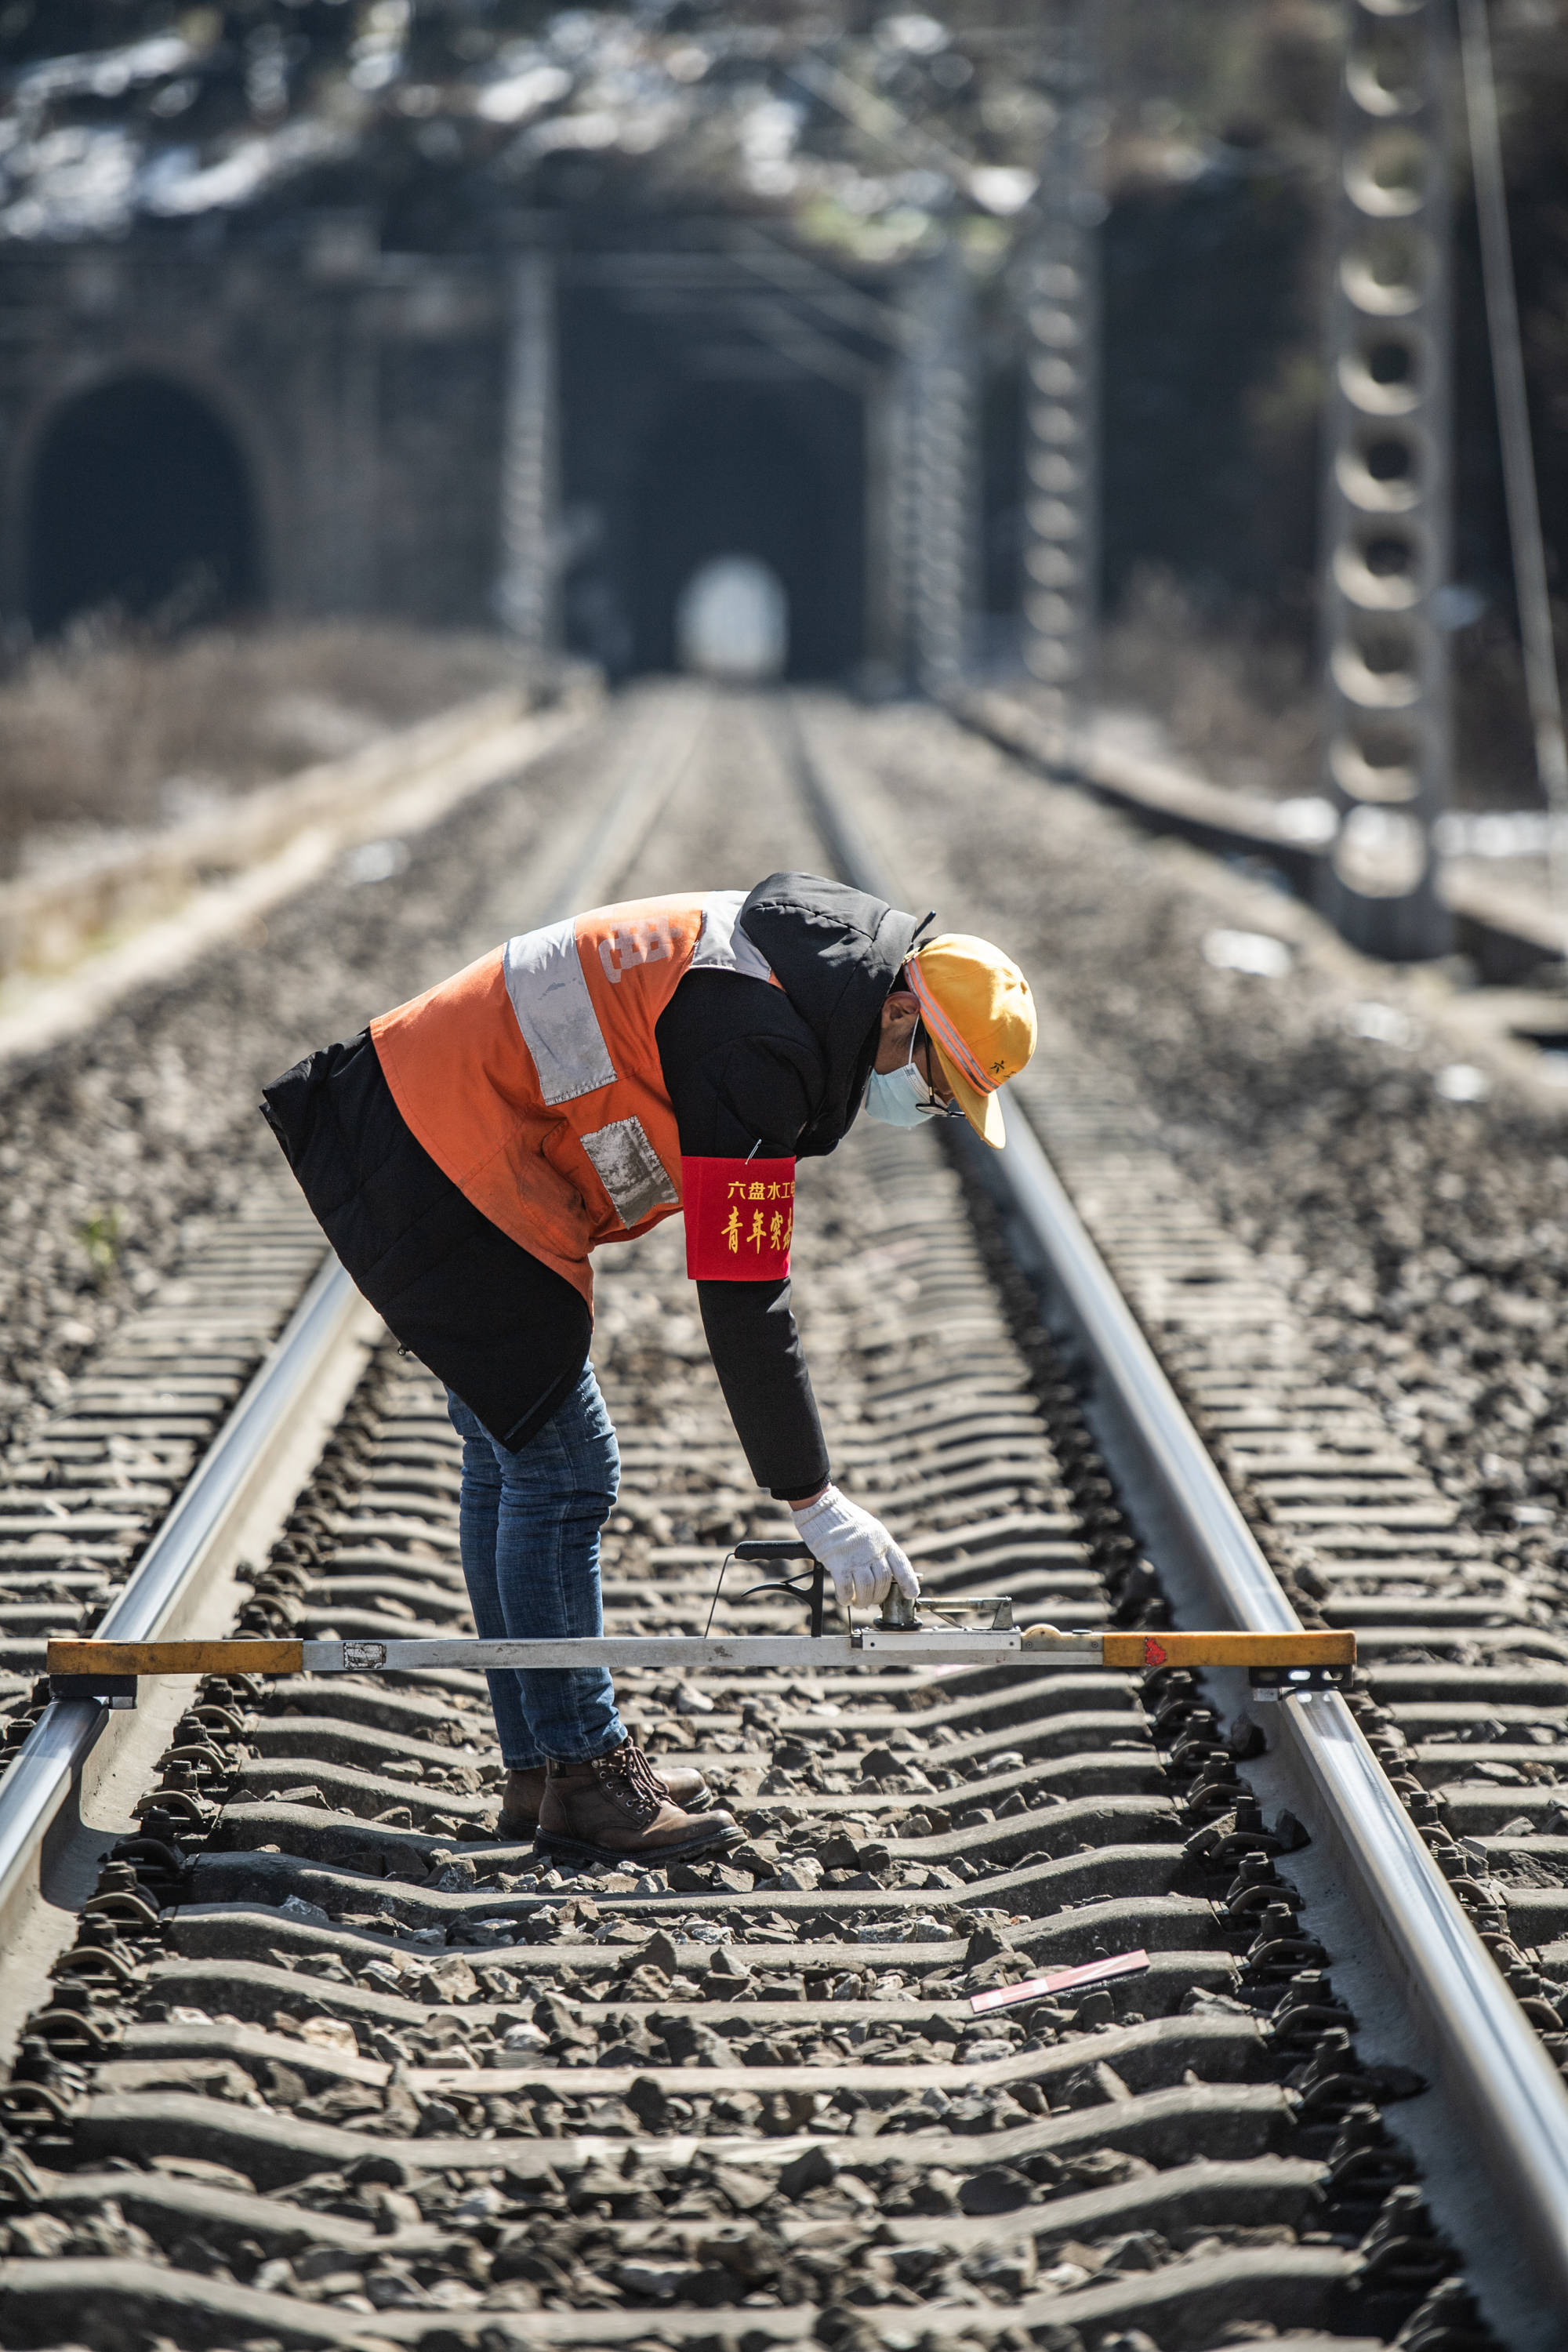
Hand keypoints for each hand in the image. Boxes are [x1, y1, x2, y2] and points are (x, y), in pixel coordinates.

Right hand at [788, 1485, 919, 1610]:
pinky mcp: (838, 1563)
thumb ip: (878, 1547)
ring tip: (859, 1603)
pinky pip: (846, 1587)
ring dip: (863, 1600)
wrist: (823, 1508)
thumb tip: (882, 1567)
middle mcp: (873, 1551)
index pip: (902, 1565)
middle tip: (872, 1601)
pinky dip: (846, 1597)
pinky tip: (844, 1599)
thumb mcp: (870, 1528)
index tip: (911, 1594)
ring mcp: (856, 1557)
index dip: (909, 1582)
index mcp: (884, 1541)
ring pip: (867, 1588)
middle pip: (883, 1581)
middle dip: (879, 1596)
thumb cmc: (844, 1518)